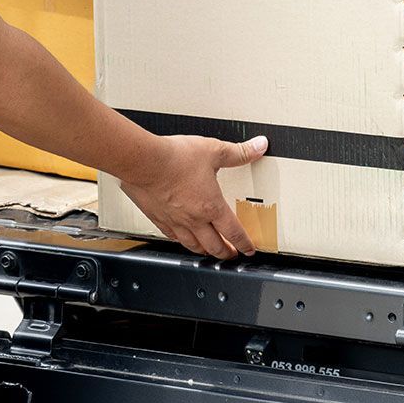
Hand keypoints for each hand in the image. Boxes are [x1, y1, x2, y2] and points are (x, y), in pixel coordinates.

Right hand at [119, 133, 269, 259]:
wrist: (144, 162)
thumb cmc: (175, 158)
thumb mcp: (213, 151)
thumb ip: (238, 152)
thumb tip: (258, 147)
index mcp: (211, 206)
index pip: (233, 232)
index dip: (244, 243)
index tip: (248, 249)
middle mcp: (194, 219)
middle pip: (214, 246)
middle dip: (225, 253)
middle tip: (231, 255)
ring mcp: (175, 221)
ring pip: (192, 245)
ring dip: (204, 251)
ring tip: (208, 252)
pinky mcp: (157, 218)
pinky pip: (171, 236)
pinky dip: (180, 241)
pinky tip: (179, 238)